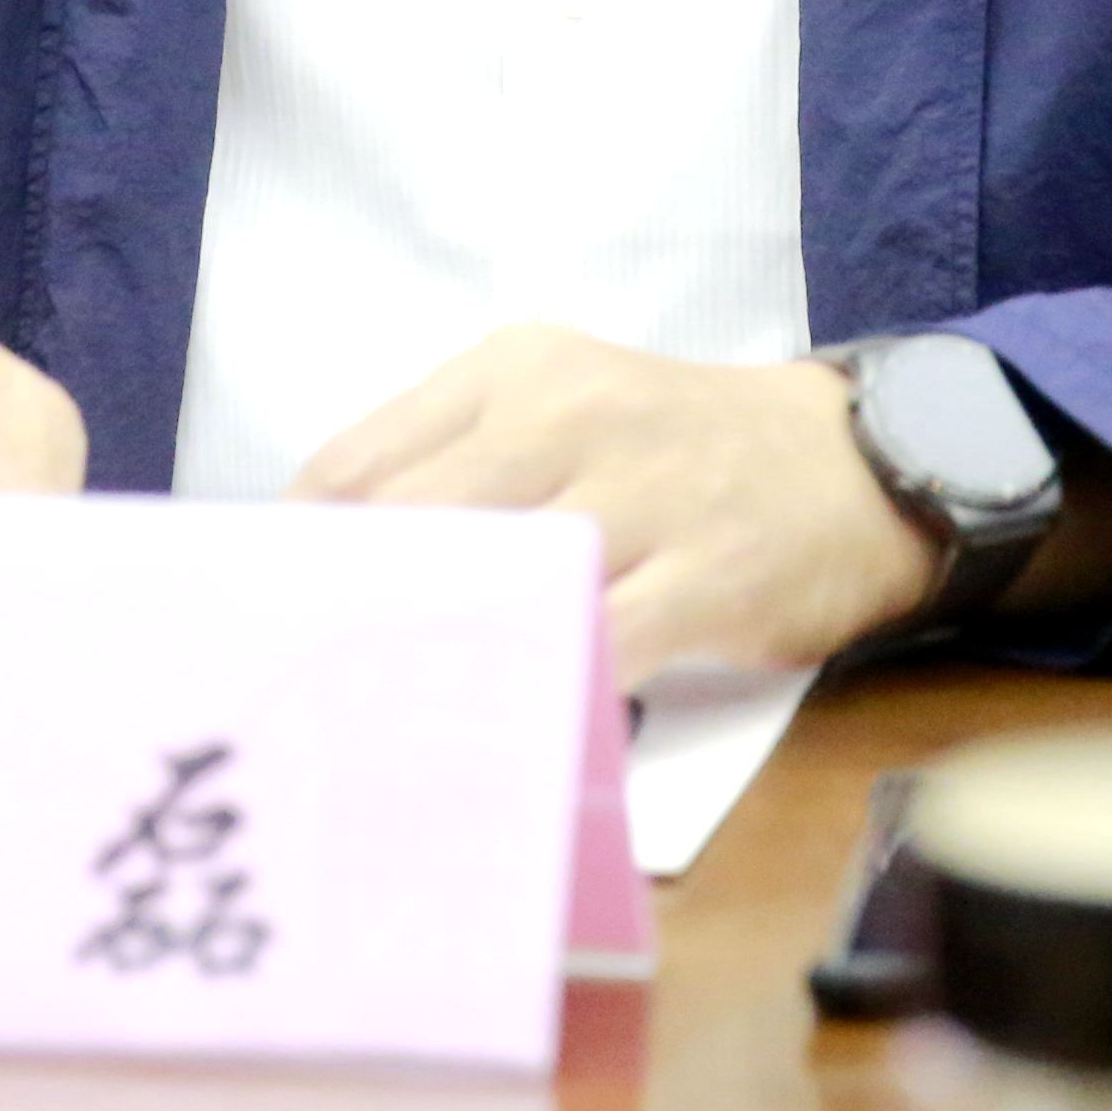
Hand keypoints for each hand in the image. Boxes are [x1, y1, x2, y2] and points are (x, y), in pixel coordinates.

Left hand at [292, 325, 937, 673]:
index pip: (357, 465)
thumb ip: (450, 467)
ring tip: (378, 731)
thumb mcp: (558, 414)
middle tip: (301, 701)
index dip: (295, 559)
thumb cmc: (676, 454)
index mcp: (513, 373)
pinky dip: (544, 693)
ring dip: (436, 661)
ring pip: (499, 583)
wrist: (854, 465)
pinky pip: (599, 646)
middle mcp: (569, 416)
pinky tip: (503, 737)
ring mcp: (644, 494)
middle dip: (349, 617)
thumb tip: (319, 564)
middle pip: (411, 525)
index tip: (258, 630)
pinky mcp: (709, 575)